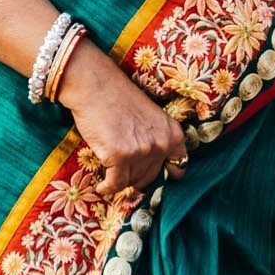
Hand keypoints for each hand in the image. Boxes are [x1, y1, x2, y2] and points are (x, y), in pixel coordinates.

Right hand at [55, 39, 188, 196]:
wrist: (95, 85)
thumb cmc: (117, 98)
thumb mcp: (149, 117)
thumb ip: (155, 139)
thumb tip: (148, 167)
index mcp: (173, 133)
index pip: (178, 167)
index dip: (165, 174)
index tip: (154, 177)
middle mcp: (161, 144)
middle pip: (151, 177)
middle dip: (136, 178)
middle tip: (123, 175)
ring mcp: (141, 151)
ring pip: (132, 181)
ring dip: (120, 182)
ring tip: (109, 179)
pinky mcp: (120, 157)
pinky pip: (115, 184)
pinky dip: (107, 188)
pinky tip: (101, 187)